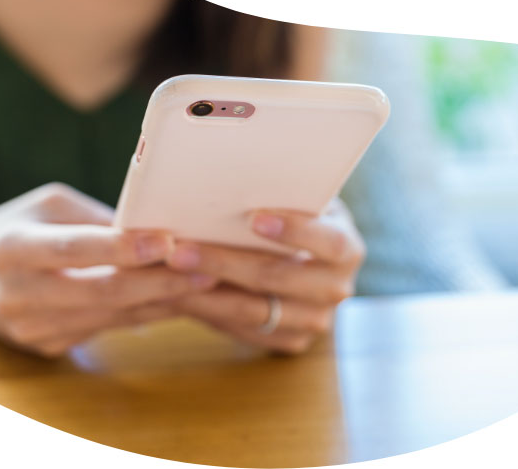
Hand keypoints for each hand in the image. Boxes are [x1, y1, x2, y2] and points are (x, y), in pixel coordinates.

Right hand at [0, 183, 214, 355]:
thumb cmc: (14, 230)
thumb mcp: (44, 207)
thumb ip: (94, 218)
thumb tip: (155, 225)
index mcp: (11, 249)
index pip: (72, 249)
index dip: (120, 247)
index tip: (167, 240)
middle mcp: (18, 296)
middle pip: (100, 292)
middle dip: (159, 281)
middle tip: (210, 270)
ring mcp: (34, 330)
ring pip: (112, 317)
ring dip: (166, 302)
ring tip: (212, 288)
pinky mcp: (51, 347)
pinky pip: (110, 328)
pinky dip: (150, 314)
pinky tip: (185, 302)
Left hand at [165, 198, 364, 353]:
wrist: (312, 261)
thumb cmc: (299, 217)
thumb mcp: (303, 202)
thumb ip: (283, 195)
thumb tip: (232, 177)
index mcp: (346, 249)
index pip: (329, 242)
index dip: (295, 231)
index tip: (254, 218)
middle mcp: (336, 289)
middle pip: (279, 278)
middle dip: (225, 263)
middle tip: (180, 249)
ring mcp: (315, 320)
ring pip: (255, 311)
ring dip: (206, 292)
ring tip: (170, 272)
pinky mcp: (290, 340)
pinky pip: (244, 330)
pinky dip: (209, 311)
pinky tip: (178, 293)